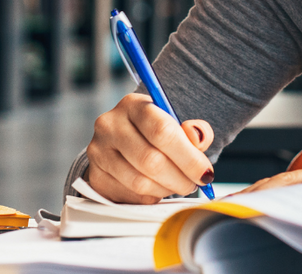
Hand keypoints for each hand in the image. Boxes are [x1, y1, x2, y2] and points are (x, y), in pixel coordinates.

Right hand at [84, 94, 215, 203]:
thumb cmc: (155, 133)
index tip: (206, 173)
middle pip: (150, 160)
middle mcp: (110, 125)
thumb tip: (198, 137)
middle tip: (195, 183)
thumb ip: (194, 131)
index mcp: (133, 105)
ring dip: (167, 189)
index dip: (188, 157)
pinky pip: (130, 195)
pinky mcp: (96, 176)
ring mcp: (98, 152)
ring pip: (140, 182)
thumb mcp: (177, 123)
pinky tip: (159, 187)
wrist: (125, 142)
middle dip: (180, 178)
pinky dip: (151, 196)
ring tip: (178, 184)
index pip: (162, 131)